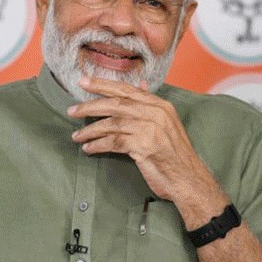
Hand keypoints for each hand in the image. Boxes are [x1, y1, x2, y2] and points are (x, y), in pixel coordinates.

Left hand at [68, 77, 220, 206]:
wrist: (188, 180)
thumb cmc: (175, 154)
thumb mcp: (167, 124)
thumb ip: (151, 105)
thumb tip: (140, 85)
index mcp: (161, 105)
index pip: (127, 90)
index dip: (103, 85)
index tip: (83, 81)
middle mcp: (156, 113)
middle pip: (116, 104)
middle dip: (90, 105)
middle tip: (72, 110)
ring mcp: (151, 129)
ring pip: (112, 123)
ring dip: (91, 130)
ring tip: (77, 136)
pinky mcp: (144, 146)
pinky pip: (113, 142)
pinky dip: (98, 145)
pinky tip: (89, 148)